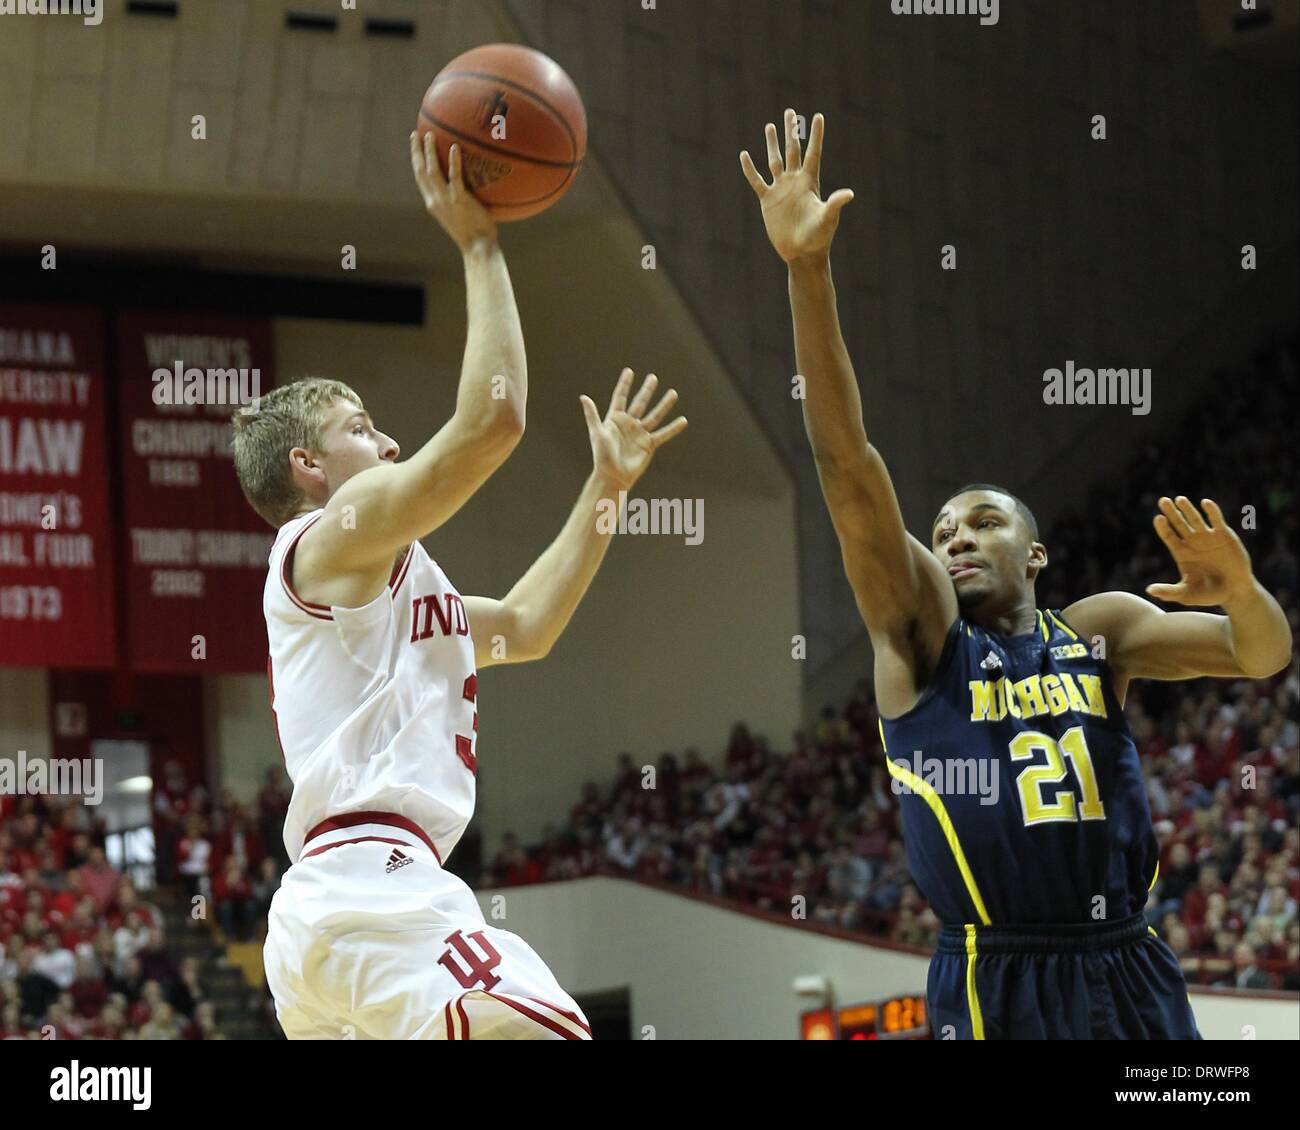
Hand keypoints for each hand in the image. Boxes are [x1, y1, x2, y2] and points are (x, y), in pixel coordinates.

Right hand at [409, 131, 496, 251]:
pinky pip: (455, 177)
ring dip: (429, 151)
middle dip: (416, 151)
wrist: (478, 248)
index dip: (416, 160)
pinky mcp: (460, 201)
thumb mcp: (459, 216)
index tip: (415, 145)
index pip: (420, 179)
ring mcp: (446, 201)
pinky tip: (455, 147)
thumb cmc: (474, 234)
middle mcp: (435, 201)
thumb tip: (466, 186)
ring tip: (430, 135)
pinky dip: (454, 161)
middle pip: (421, 171)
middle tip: (416, 134)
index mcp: (433, 204)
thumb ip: (456, 200)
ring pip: (432, 171)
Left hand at [580, 369, 687, 491]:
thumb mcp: (597, 433)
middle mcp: (629, 424)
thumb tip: (583, 397)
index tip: (629, 371)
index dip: (624, 385)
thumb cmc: (602, 456)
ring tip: (673, 393)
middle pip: (640, 403)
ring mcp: (640, 433)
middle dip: (646, 390)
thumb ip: (592, 415)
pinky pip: (663, 434)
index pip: (620, 397)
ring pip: (654, 415)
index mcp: (615, 419)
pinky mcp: (649, 444)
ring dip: (664, 405)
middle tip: (653, 377)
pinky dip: (673, 428)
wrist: (613, 476)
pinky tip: (683, 420)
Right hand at [740, 110, 853, 264]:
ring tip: (769, 126)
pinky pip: (757, 181)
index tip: (818, 116)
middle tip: (790, 112)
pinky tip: (745, 155)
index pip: (813, 153)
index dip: (816, 135)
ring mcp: (781, 189)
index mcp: (810, 182)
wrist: (801, 253)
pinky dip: (750, 169)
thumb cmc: (819, 237)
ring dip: (772, 144)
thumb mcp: (828, 219)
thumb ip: (835, 204)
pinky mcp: (768, 200)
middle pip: (793, 150)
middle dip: (791, 132)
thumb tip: (849, 194)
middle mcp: (795, 181)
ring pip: (775, 161)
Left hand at [1147, 497, 1256, 607]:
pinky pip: (1216, 520)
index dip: (1163, 528)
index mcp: (1181, 553)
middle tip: (1162, 500)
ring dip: (1188, 509)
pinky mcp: (1224, 535)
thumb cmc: (1208, 594)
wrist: (1235, 592)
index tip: (1158, 518)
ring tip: (1180, 499)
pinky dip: (1212, 511)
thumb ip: (1169, 591)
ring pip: (1195, 519)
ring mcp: (1208, 537)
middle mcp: (1192, 542)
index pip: (1169, 536)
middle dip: (1171, 512)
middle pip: (1179, 524)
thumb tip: (1149, 591)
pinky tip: (1205, 503)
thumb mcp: (1187, 594)